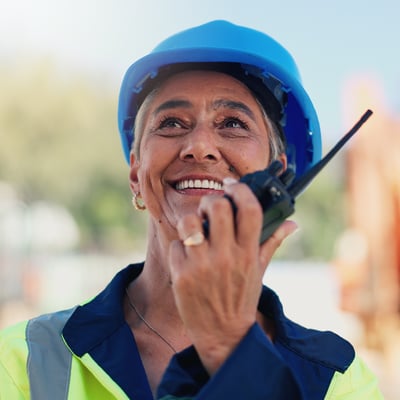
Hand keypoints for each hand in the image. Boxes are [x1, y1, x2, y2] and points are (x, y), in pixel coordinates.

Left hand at [168, 180, 296, 374]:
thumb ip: (272, 242)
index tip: (232, 186)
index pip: (249, 209)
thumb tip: (292, 223)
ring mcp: (202, 266)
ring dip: (191, 222)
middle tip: (209, 210)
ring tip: (195, 233)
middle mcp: (227, 256)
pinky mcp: (182, 275)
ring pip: (189, 222)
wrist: (223, 334)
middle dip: (211, 201)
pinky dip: (180, 247)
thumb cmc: (241, 298)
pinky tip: (187, 258)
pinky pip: (176, 244)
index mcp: (249, 252)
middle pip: (217, 206)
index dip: (240, 190)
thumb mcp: (259, 270)